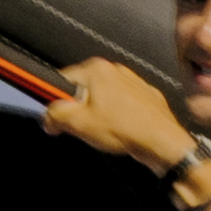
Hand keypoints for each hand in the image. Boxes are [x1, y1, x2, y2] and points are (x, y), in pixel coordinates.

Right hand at [45, 52, 203, 180]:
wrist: (162, 142)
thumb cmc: (126, 129)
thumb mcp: (78, 124)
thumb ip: (55, 115)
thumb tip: (48, 116)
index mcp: (96, 69)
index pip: (61, 80)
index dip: (56, 102)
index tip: (57, 117)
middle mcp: (115, 70)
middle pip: (83, 89)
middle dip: (80, 110)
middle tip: (83, 128)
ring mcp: (132, 81)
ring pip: (103, 98)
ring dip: (99, 114)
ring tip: (105, 131)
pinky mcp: (144, 95)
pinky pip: (122, 105)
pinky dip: (118, 117)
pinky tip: (120, 131)